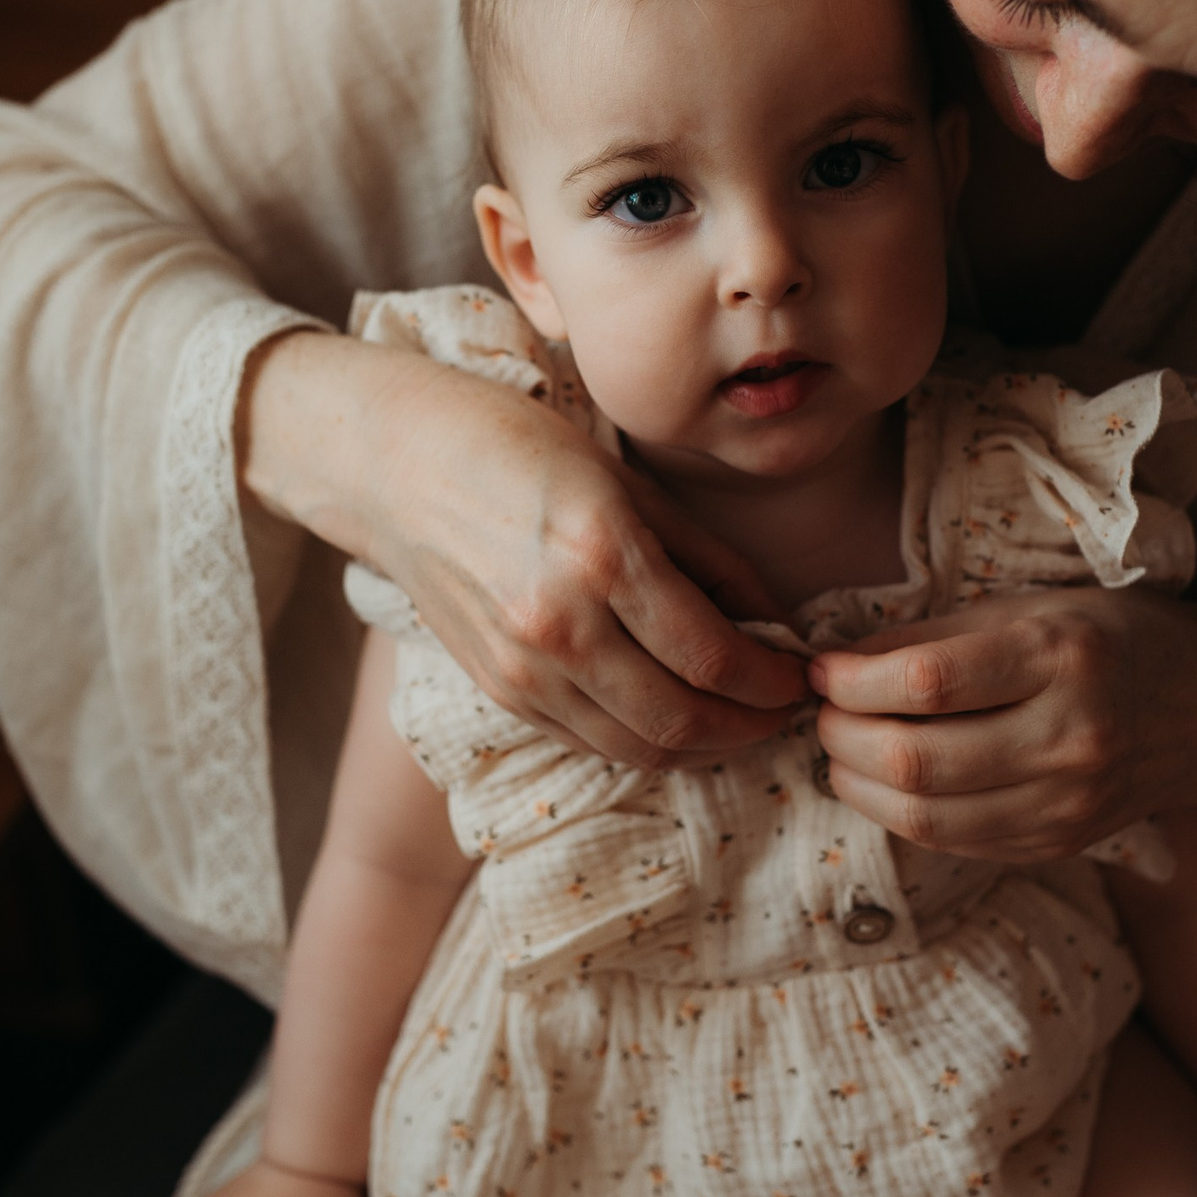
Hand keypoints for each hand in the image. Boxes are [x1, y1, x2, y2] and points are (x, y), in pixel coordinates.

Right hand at [244, 332, 805, 768]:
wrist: (395, 465)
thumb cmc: (516, 449)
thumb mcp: (628, 482)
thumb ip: (708, 558)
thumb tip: (775, 621)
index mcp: (601, 557)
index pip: (715, 657)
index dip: (773, 682)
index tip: (802, 675)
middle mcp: (559, 626)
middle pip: (682, 720)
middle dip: (751, 726)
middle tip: (785, 710)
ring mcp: (520, 669)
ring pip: (638, 748)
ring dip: (704, 748)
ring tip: (741, 721)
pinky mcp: (498, 691)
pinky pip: (590, 741)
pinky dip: (646, 743)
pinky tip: (676, 717)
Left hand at [810, 587, 1196, 860]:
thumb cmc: (1109, 639)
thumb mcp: (1032, 606)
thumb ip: (937, 634)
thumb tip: (839, 661)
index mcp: (1061, 656)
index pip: (927, 681)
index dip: (853, 680)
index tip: (822, 670)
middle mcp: (1069, 736)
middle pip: (918, 760)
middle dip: (842, 738)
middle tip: (822, 715)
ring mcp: (1068, 802)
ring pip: (927, 817)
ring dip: (860, 786)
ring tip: (842, 752)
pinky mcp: (1061, 843)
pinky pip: (956, 842)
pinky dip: (903, 815)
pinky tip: (888, 783)